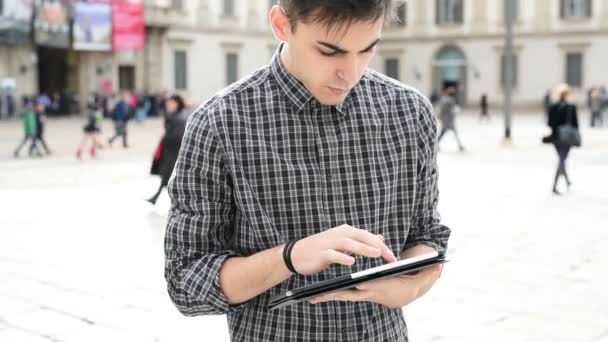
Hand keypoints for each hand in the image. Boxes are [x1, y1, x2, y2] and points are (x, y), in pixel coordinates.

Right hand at [288, 225, 397, 275]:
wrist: (296, 254)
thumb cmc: (322, 249)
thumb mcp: (343, 243)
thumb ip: (361, 241)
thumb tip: (380, 237)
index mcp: (346, 231)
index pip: (368, 236)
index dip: (382, 245)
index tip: (393, 257)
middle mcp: (339, 234)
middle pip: (362, 237)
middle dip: (378, 246)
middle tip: (390, 256)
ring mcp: (330, 243)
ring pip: (350, 243)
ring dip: (364, 248)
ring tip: (376, 254)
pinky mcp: (321, 253)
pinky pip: (333, 254)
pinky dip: (343, 257)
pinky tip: (351, 262)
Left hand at [309, 263, 442, 308]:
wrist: (406, 294)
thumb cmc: (411, 282)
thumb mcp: (419, 278)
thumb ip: (427, 272)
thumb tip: (439, 265)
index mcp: (377, 286)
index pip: (361, 286)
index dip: (349, 286)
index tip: (336, 287)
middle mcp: (366, 291)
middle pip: (345, 293)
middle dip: (329, 295)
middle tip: (312, 297)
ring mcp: (361, 293)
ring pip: (340, 294)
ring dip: (325, 296)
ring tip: (309, 297)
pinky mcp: (358, 292)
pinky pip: (341, 292)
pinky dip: (330, 293)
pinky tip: (317, 294)